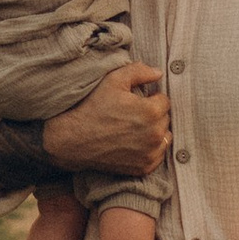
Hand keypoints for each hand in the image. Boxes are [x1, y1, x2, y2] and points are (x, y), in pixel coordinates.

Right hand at [37, 63, 167, 180]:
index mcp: (151, 112)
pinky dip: (150, 149)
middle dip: (153, 115)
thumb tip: (158, 73)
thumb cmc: (93, 107)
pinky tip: (134, 143)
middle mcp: (155, 135)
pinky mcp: (144, 168)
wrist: (73, 140)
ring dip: (155, 132)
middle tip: (132, 115)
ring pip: (164, 137)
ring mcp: (150, 154)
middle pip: (165, 119)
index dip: (150, 98)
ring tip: (134, 129)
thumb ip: (139, 71)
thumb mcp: (113, 80)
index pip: (164, 101)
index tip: (135, 102)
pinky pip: (158, 155)